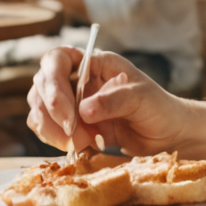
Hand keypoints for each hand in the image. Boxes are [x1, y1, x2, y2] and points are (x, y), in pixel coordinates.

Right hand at [26, 47, 194, 154]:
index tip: (66, 111)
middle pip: (41, 85)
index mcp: (95, 62)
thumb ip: (114, 101)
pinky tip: (81, 145)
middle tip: (73, 134)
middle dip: (51, 112)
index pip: (57, 59)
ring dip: (52, 129)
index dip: (53, 83)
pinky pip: (46, 128)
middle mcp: (78, 78)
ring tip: (83, 142)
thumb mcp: (141, 99)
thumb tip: (83, 110)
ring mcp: (71, 101)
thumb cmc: (158, 108)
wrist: (166, 135)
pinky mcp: (70, 124)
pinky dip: (55, 139)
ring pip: (39, 109)